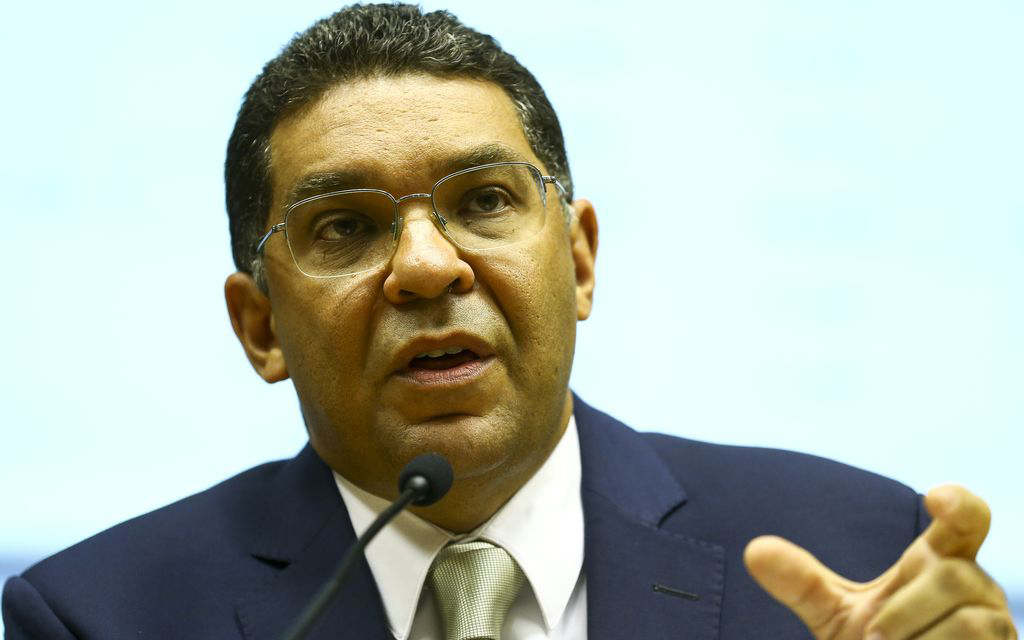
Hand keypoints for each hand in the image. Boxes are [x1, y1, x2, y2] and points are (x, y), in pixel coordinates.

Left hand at [744, 485, 1016, 638]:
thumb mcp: (834, 615)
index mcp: (939, 561)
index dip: (960, 504)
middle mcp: (977, 586)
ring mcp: (998, 624)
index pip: (967, 518)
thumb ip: (802, 583)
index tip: (936, 496)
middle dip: (906, 609)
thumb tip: (754, 550)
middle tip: (876, 636)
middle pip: (955, 576)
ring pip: (969, 621)